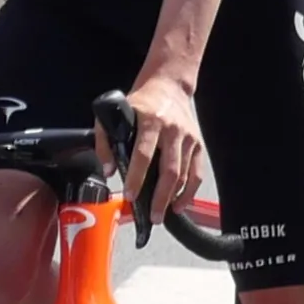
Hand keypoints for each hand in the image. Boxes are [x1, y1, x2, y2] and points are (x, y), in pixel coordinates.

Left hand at [119, 71, 209, 219]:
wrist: (168, 86)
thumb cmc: (140, 103)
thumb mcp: (114, 114)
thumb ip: (106, 142)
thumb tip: (109, 170)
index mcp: (150, 121)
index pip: (143, 154)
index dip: (136, 176)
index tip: (130, 194)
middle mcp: (172, 130)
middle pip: (169, 170)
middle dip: (160, 197)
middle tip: (152, 216)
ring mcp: (188, 138)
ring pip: (184, 174)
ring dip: (173, 198)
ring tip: (162, 214)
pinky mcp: (198, 144)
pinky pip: (197, 173)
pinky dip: (190, 192)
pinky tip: (180, 204)